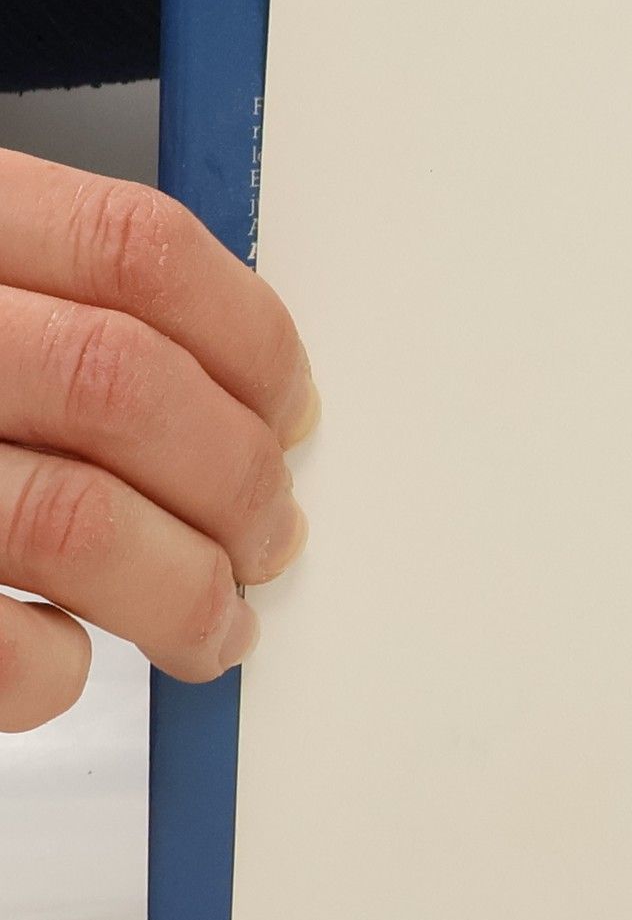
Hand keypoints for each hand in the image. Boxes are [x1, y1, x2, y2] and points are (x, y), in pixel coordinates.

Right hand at [0, 154, 316, 732]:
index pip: (135, 249)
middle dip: (236, 479)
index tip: (295, 410)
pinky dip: (52, 670)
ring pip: (70, 520)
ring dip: (183, 590)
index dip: (252, 338)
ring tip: (214, 623)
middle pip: (121, 387)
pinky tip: (65, 662)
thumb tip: (244, 398)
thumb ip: (49, 299)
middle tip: (273, 536)